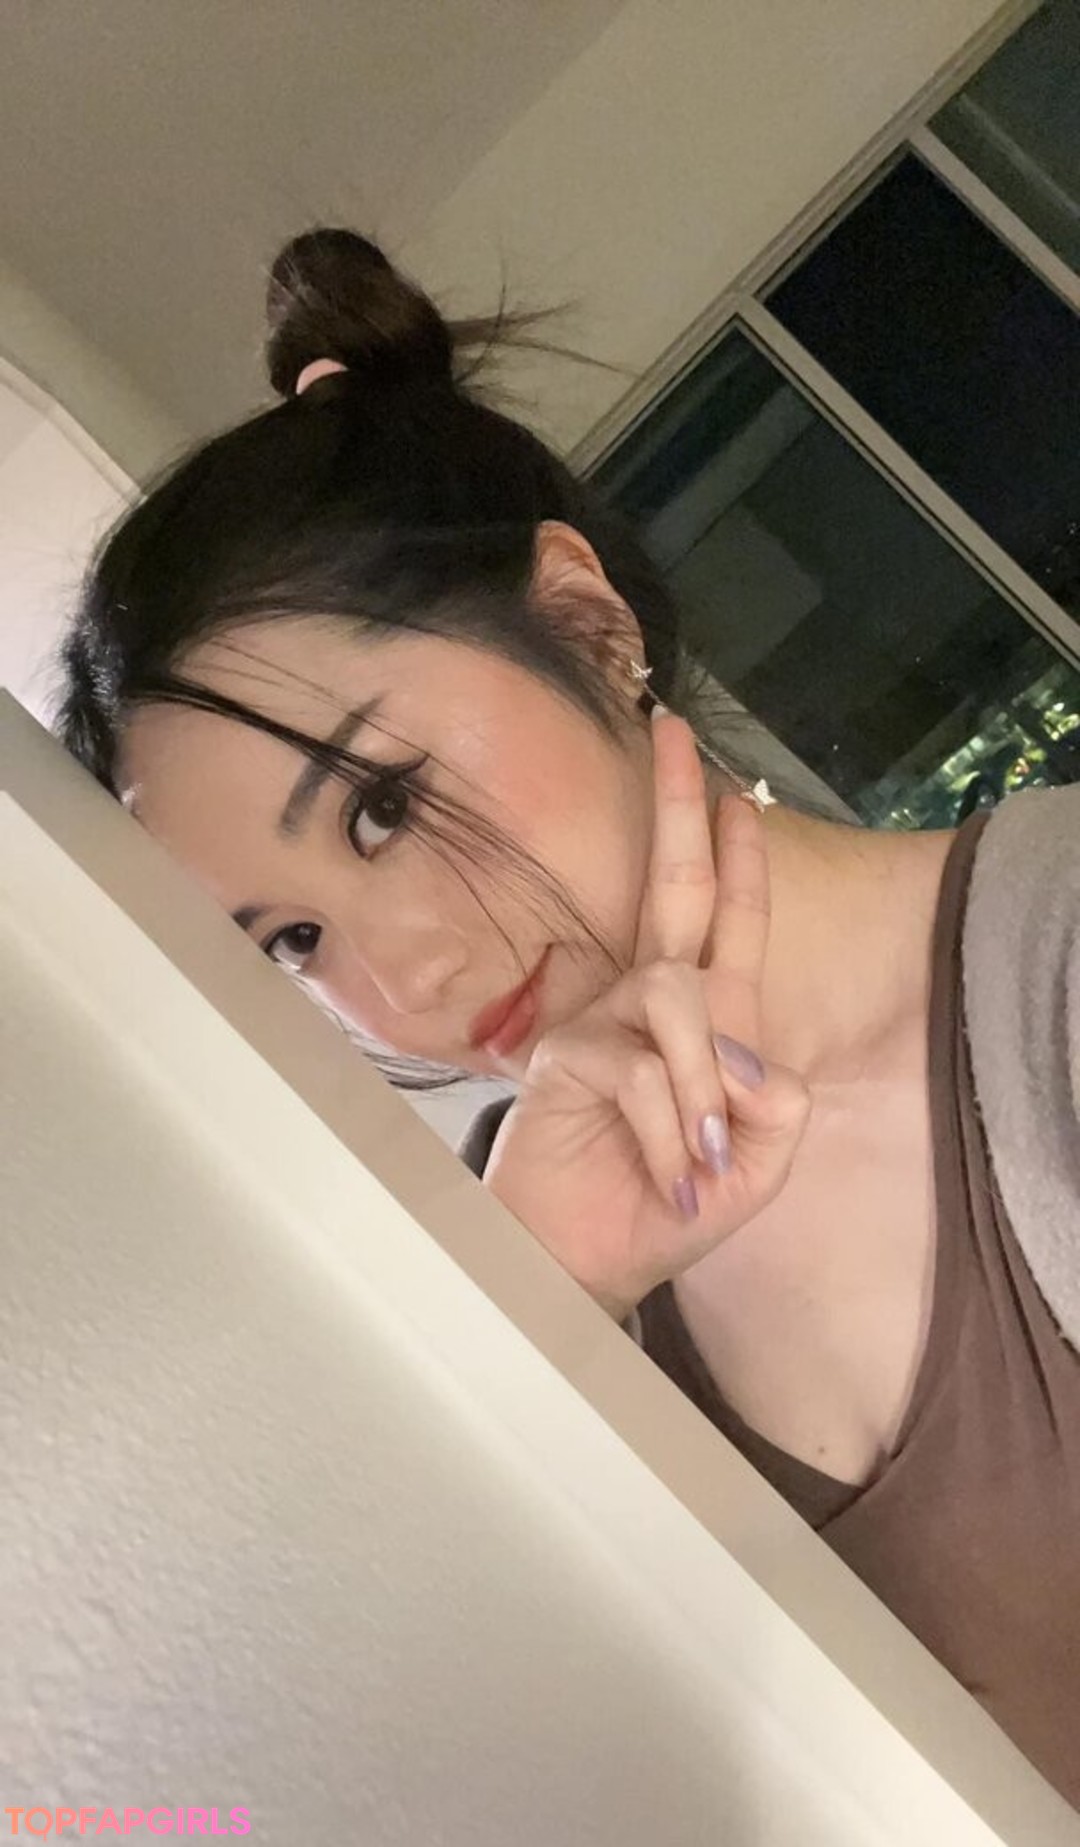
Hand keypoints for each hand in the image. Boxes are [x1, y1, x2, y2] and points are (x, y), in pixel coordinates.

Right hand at [484, 710, 809, 1320]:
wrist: (581, 1267)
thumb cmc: (661, 1210)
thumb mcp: (754, 1167)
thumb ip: (775, 1105)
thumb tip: (747, 1051)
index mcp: (708, 1023)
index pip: (727, 921)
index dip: (737, 856)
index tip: (737, 791)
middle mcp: (651, 1005)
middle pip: (674, 887)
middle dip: (680, 808)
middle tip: (670, 727)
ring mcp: (602, 1022)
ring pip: (678, 995)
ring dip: (701, 1083)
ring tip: (698, 1159)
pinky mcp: (564, 1056)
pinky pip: (640, 1064)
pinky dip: (667, 1124)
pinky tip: (668, 1173)